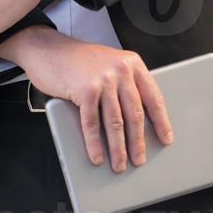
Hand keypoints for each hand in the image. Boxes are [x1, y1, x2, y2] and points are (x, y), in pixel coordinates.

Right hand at [1, 27, 174, 172]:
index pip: (153, 97)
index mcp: (131, 64)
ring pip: (115, 122)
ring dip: (118, 148)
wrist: (46, 48)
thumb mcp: (107, 65)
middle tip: (139, 160)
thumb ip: (123, 85)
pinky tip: (97, 155)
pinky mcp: (84, 90)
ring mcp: (102, 79)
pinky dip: (94, 143)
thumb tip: (134, 124)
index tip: (166, 139)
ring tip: (119, 164)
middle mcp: (120, 70)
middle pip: (135, 113)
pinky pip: (92, 123)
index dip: (161, 121)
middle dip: (137, 141)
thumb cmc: (76, 60)